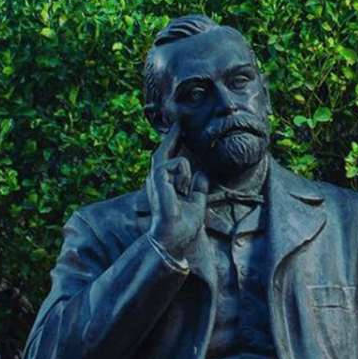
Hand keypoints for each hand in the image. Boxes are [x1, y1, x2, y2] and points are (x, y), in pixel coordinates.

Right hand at [145, 123, 208, 253]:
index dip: (174, 143)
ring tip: (183, 191)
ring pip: (176, 160)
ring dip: (185, 174)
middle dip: (172, 136)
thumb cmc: (183, 225)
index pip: (168, 159)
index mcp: (165, 185)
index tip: (180, 130)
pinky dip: (184, 176)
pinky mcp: (157, 178)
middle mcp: (157, 180)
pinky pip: (177, 164)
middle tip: (179, 121)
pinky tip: (180, 189)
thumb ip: (199, 189)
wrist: (175, 237)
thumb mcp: (196, 203)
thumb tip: (202, 174)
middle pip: (163, 151)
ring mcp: (155, 179)